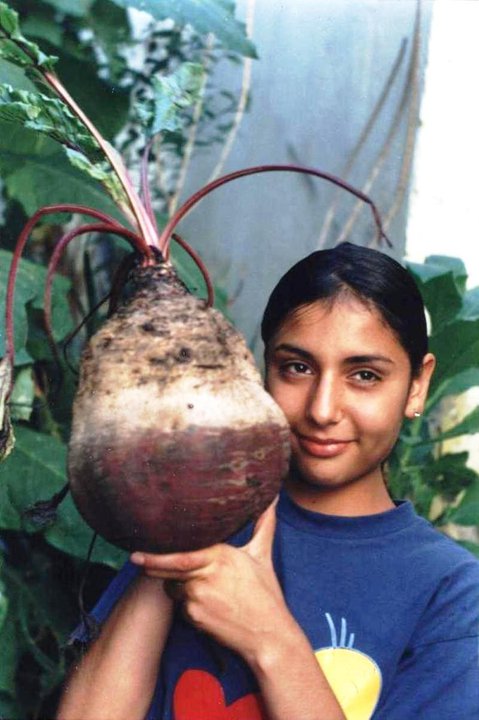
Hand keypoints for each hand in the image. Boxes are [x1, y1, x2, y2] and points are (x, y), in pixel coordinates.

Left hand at [129, 497, 292, 662]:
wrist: (268, 634)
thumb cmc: (265, 594)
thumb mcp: (263, 556)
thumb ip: (263, 526)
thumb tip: (273, 501)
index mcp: (220, 556)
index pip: (182, 551)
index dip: (161, 549)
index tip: (143, 543)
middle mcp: (206, 574)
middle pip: (170, 567)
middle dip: (150, 562)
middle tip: (134, 557)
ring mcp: (198, 597)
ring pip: (174, 587)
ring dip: (176, 585)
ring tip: (200, 587)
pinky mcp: (194, 617)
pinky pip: (181, 606)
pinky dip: (186, 603)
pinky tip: (206, 605)